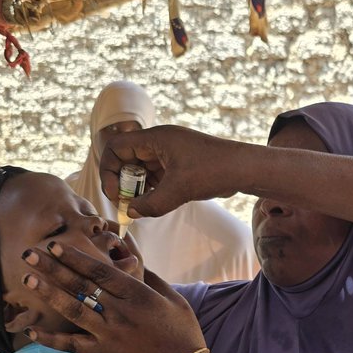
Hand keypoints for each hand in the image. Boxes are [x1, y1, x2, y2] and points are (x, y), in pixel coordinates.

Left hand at [20, 243, 207, 352]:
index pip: (100, 271)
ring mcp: (108, 334)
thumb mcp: (174, 297)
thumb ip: (150, 276)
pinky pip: (72, 345)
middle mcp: (119, 312)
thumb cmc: (182, 332)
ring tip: (28, 279)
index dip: (76, 257)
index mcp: (137, 294)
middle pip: (80, 286)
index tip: (55, 245)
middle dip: (53, 268)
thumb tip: (132, 257)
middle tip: (29, 254)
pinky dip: (51, 338)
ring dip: (49, 294)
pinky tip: (31, 330)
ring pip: (73, 310)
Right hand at [96, 125, 253, 217]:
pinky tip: (157, 203)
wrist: (244, 169)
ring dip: (138, 188)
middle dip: (123, 182)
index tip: (116, 193)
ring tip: (142, 206)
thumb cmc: (213, 171)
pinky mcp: (179, 165)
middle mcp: (159, 143)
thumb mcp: (178, 191)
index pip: (116, 147)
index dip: (109, 170)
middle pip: (126, 159)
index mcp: (155, 139)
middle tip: (127, 204)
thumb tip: (131, 213)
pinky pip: (157, 175)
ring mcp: (170, 153)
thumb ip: (151, 204)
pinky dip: (152, 189)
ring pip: (142, 169)